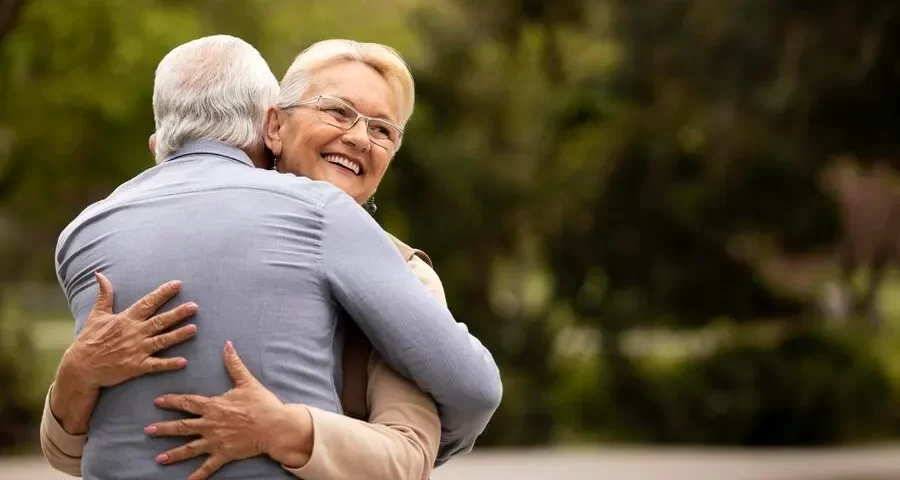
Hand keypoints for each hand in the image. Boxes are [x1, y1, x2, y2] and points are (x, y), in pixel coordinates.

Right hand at [64, 272, 198, 387]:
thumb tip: (99, 274)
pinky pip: (155, 365)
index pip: (148, 303)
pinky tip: (183, 362)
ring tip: (194, 329)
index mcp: (126, 319)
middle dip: (178, 313)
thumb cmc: (89, 339)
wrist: (81, 367)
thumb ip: (104, 295)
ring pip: (161, 341)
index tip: (178, 284)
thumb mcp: (97, 315)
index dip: (163, 293)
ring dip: (178, 335)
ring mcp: (136, 350)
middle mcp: (134, 333)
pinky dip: (169, 364)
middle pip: (160, 321)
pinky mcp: (136, 367)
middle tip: (195, 306)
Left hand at [147, 341, 311, 479]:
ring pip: (190, 448)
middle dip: (164, 428)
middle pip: (182, 426)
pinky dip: (196, 476)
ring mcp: (215, 441)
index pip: (187, 402)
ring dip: (173, 454)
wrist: (275, 426)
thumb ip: (234, 364)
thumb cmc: (261, 404)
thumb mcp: (247, 381)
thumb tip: (227, 344)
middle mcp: (210, 424)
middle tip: (147, 431)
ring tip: (159, 459)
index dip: (171, 401)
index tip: (157, 401)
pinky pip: (207, 468)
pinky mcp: (224, 454)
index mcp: (214, 406)